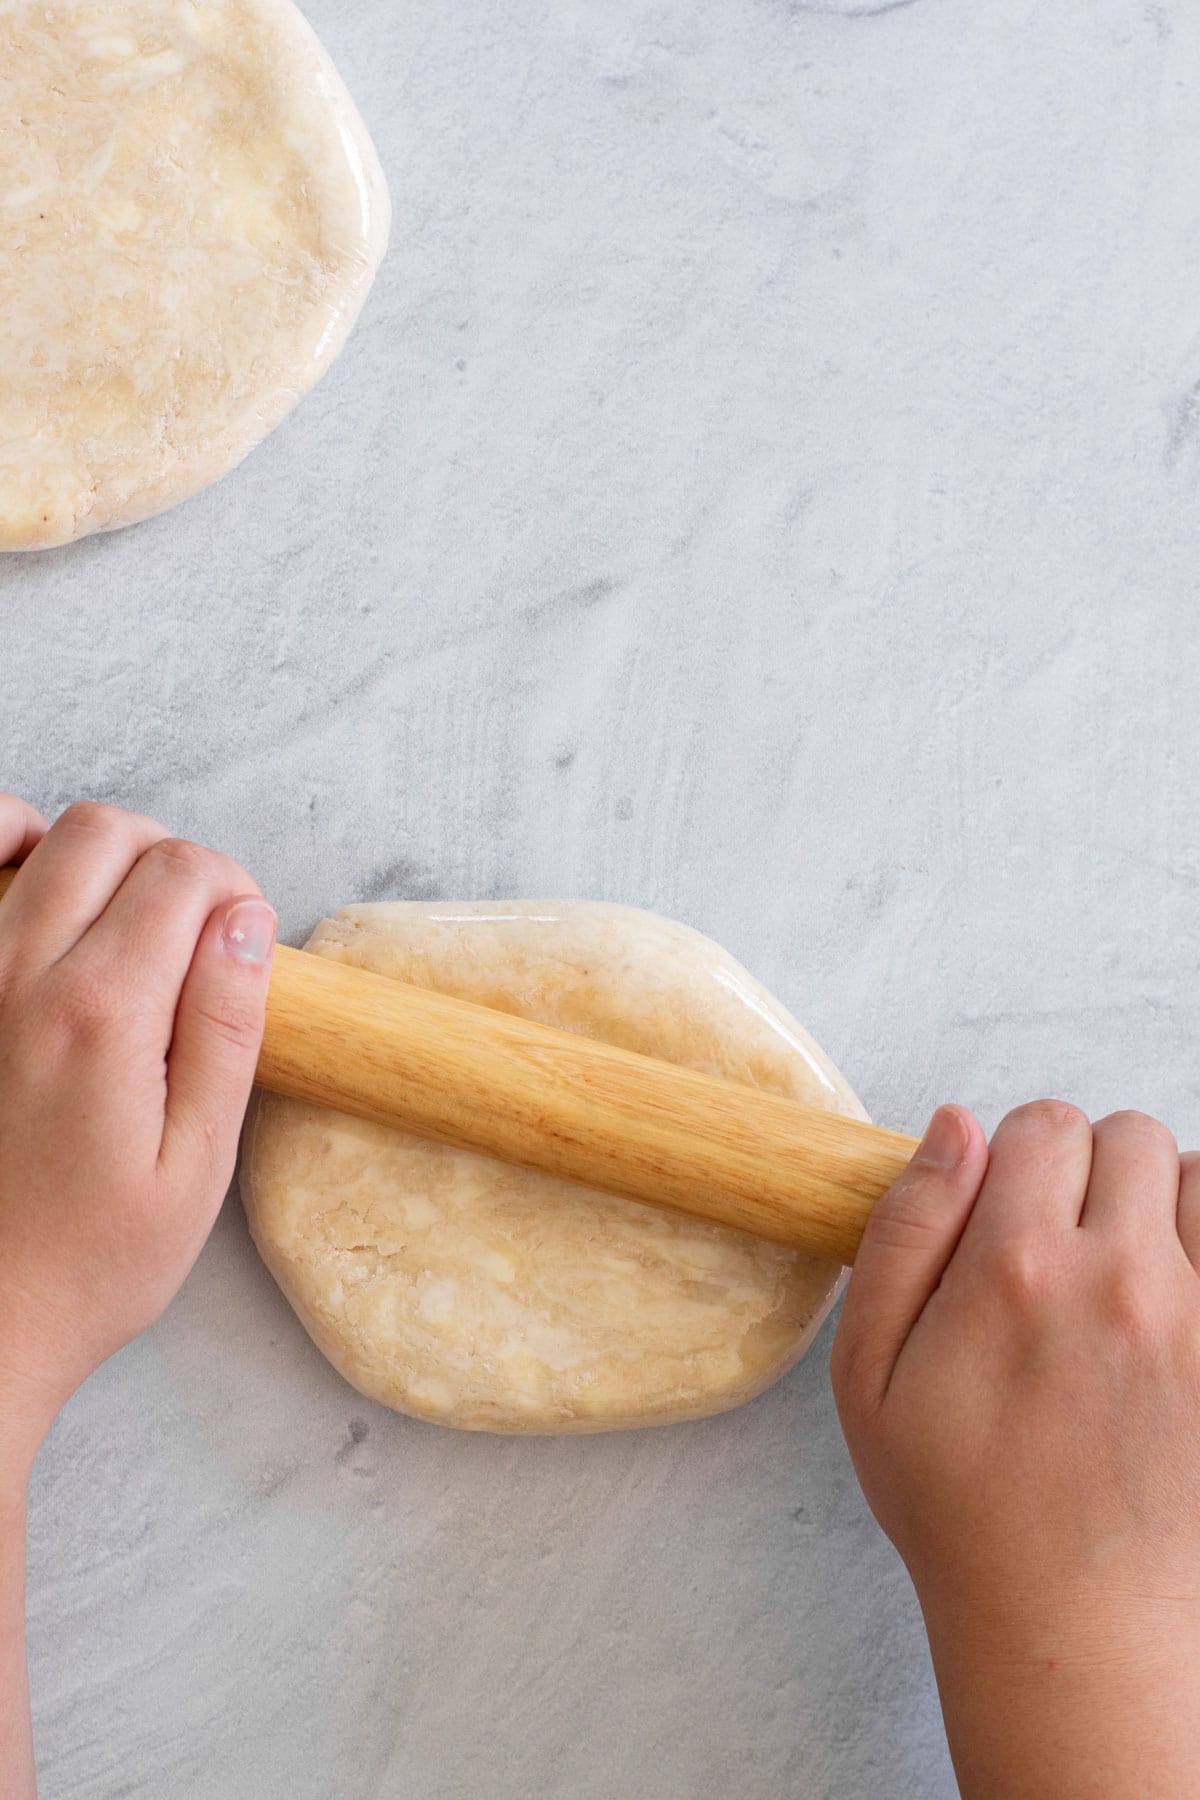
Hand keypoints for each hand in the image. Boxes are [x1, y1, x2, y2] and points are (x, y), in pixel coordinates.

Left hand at [0, 796, 274, 1460]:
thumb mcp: (196, 1164)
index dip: (234, 890)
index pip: (184, 873)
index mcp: (98, 1017)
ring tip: (120, 916)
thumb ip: (224, 1029)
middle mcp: (15, 977)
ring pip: (26, 837)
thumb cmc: (86, 1262)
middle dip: (168, 857)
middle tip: (190, 927)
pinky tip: (41, 910)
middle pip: (104, 832)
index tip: (241, 944)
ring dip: (92, 856)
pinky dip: (8, 865)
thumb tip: (246, 924)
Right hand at [832, 1100, 1199, 1798]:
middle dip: (1086, 1171)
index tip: (1004, 1215)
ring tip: (1123, 1269)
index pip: (1040, 1125)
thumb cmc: (960, 1510)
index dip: (1015, 1159)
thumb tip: (953, 1126)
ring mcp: (1198, 1320)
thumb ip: (906, 1231)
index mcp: (1015, 1270)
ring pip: (1195, 1175)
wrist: (1074, 1630)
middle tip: (1060, 1245)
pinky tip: (1172, 1297)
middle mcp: (1121, 1280)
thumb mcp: (869, 1374)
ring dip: (1158, 1202)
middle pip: (1125, 1136)